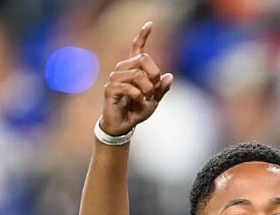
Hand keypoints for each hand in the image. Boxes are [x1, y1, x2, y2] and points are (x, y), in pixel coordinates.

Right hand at [100, 21, 173, 136]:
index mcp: (133, 69)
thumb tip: (170, 76)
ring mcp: (114, 79)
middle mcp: (122, 70)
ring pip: (136, 74)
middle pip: (142, 59)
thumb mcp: (154, 100)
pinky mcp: (110, 89)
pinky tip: (138, 101)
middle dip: (154, 74)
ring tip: (146, 98)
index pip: (137, 48)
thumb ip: (161, 89)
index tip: (150, 24)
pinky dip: (138, 95)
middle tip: (154, 89)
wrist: (123, 126)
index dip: (143, 35)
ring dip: (146, 88)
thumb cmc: (136, 111)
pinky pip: (128, 87)